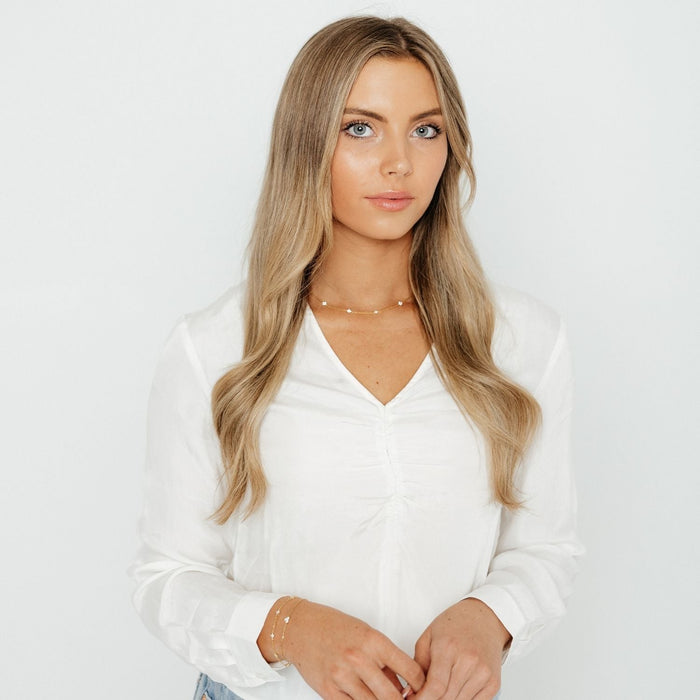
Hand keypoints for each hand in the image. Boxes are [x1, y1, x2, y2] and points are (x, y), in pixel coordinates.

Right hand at [258, 599, 424, 699]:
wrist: (301, 628)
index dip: (420, 684)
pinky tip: (366, 699)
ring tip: (384, 698)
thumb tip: (404, 687)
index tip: (422, 689)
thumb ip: (385, 660)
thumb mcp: (366, 634)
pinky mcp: (329, 691)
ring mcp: (343, 677)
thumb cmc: (336, 628)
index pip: (409, 670)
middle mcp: (359, 659)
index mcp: (373, 641)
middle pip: (393, 696)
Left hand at [412, 598, 510, 699]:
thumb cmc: (455, 624)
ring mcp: (483, 673)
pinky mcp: (493, 683)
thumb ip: (418, 665)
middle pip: (446, 698)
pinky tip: (455, 690)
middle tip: (424, 695)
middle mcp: (468, 661)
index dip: (422, 699)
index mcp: (448, 648)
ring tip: (440, 690)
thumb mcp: (428, 637)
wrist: (484, 618)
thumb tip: (410, 693)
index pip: (435, 687)